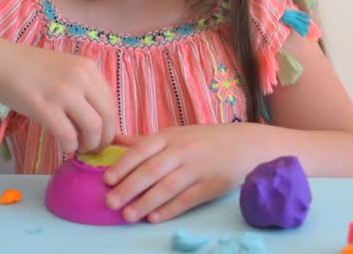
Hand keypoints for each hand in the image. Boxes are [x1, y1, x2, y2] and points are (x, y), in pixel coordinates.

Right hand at [0, 38, 116, 154]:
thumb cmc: (29, 67)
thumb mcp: (65, 69)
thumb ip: (82, 88)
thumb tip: (97, 118)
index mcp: (88, 68)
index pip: (111, 103)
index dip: (111, 125)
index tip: (102, 136)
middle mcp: (81, 78)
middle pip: (107, 117)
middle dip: (104, 139)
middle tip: (94, 148)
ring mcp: (63, 92)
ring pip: (93, 128)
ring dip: (89, 145)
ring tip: (78, 147)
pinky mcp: (44, 106)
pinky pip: (67, 134)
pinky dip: (70, 146)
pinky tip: (65, 147)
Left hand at [102, 123, 261, 222]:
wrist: (245, 144)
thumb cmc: (205, 140)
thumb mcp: (176, 134)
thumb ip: (145, 140)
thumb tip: (114, 140)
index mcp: (170, 137)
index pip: (142, 150)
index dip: (124, 165)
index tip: (107, 180)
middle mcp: (182, 151)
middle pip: (151, 170)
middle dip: (129, 188)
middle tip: (110, 202)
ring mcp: (197, 169)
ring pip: (167, 187)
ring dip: (145, 202)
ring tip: (128, 215)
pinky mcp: (210, 186)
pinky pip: (187, 200)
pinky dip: (169, 209)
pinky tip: (154, 218)